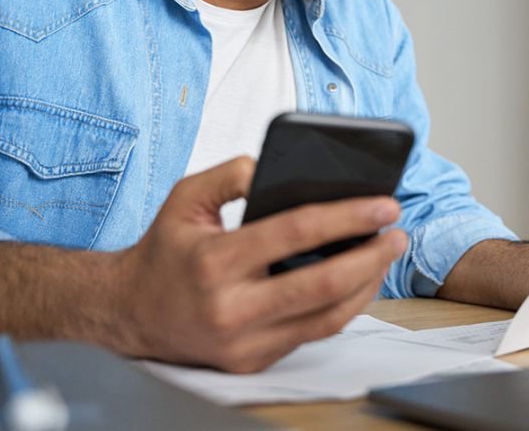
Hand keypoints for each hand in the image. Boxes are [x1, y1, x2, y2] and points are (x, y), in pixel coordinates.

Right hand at [114, 157, 406, 372]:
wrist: (129, 314)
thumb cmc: (164, 252)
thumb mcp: (183, 199)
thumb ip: (228, 175)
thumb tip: (273, 167)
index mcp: (214, 262)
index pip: (294, 233)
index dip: (346, 217)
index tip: (383, 204)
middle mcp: (231, 308)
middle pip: (322, 284)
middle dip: (372, 256)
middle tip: (399, 232)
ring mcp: (244, 342)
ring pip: (327, 317)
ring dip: (367, 284)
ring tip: (387, 254)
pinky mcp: (253, 360)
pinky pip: (313, 333)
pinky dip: (344, 306)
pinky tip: (360, 280)